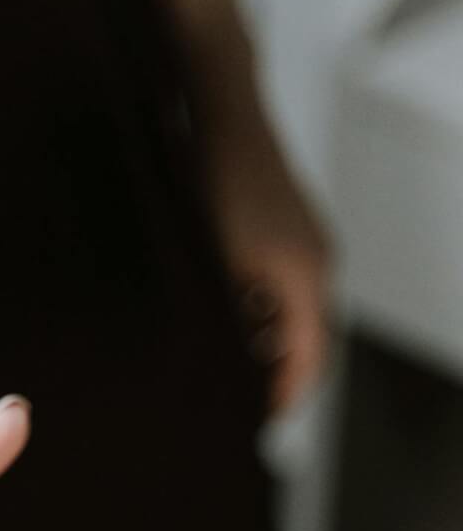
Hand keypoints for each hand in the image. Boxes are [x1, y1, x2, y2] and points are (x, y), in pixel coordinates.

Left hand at [211, 136, 331, 415]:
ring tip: (221, 364)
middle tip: (234, 401)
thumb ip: (224, 316)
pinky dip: (259, 310)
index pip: (310, 360)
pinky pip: (284, 285)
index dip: (284, 397)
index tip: (255, 420)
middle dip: (273, 373)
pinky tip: (221, 316)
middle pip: (306, 339)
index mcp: (307, 277)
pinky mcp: (291, 230)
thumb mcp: (212, 262)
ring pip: (293, 312)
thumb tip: (217, 363)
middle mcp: (318, 263)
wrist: (222, 110)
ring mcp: (308, 243)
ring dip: (263, 341)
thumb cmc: (213, 179)